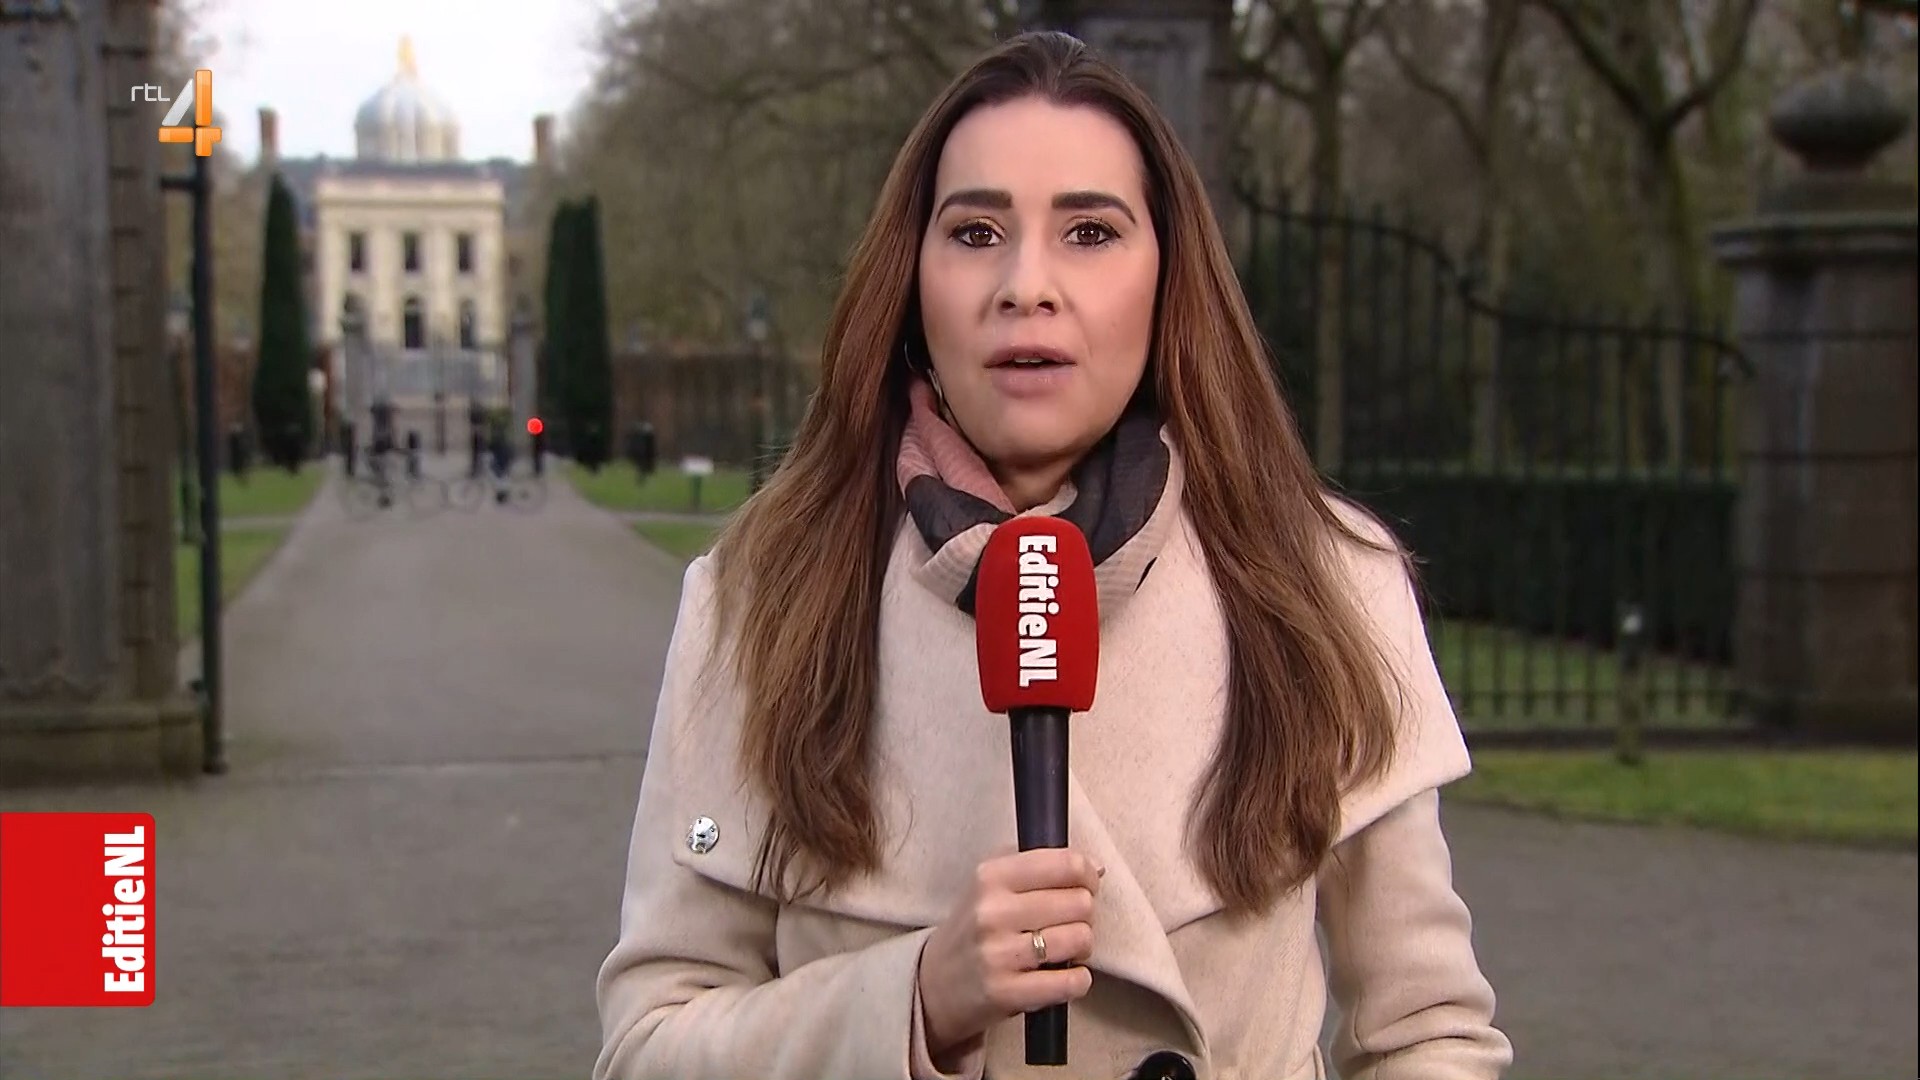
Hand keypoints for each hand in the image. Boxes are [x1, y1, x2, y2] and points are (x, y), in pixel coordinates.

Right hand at [916, 848, 1102, 1061]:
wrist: (934, 983)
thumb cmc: (974, 928)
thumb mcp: (990, 883)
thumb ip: (1037, 866)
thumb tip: (1095, 868)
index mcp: (991, 876)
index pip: (1066, 865)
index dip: (1086, 875)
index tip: (1085, 885)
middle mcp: (993, 911)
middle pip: (1080, 902)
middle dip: (1085, 914)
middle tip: (1069, 923)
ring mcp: (998, 953)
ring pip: (1080, 939)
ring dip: (1083, 947)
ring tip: (1065, 949)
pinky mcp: (1006, 993)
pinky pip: (1071, 981)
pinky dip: (1078, 980)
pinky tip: (1065, 975)